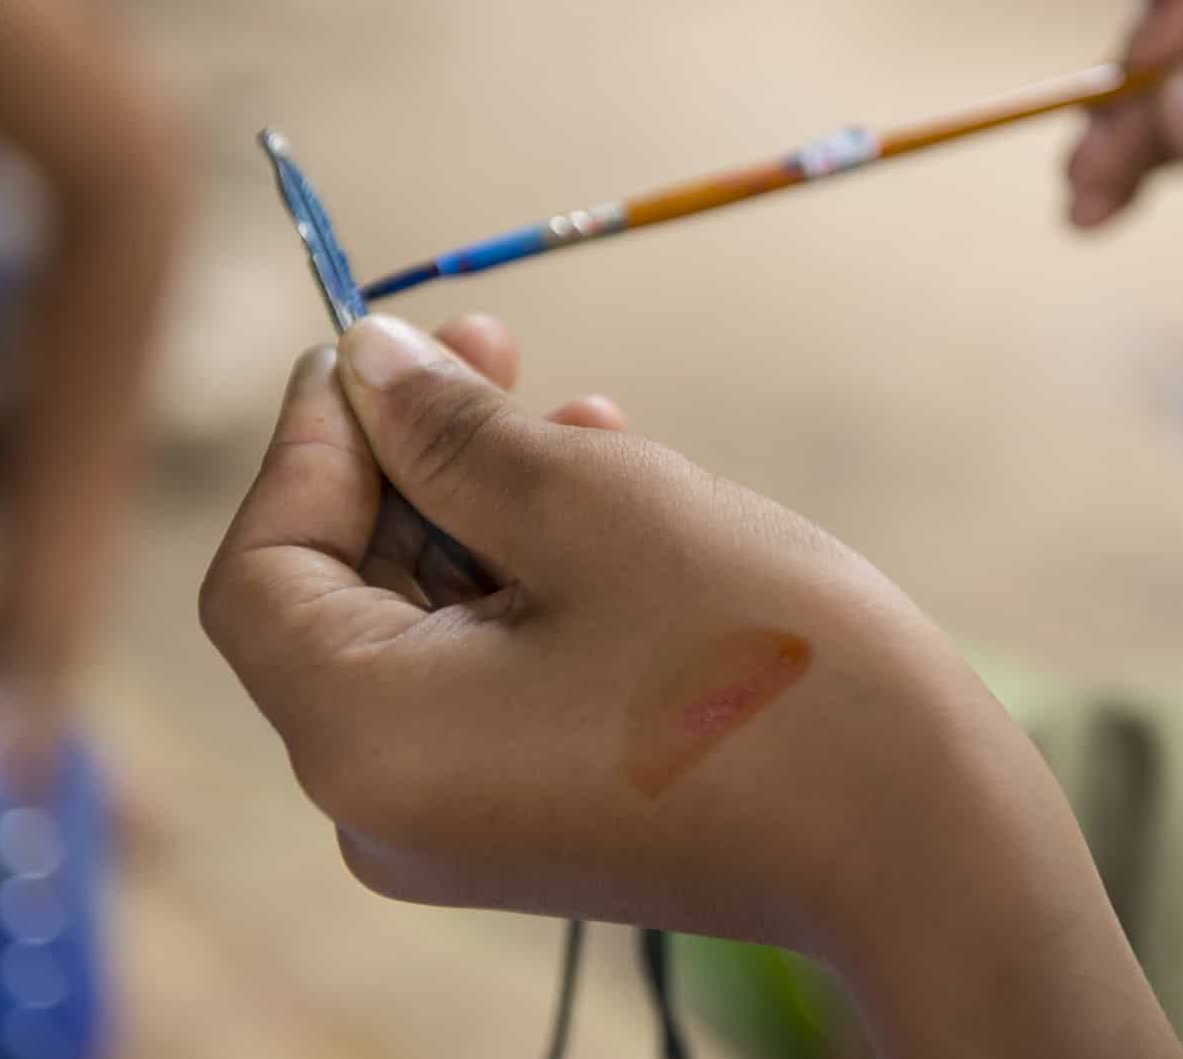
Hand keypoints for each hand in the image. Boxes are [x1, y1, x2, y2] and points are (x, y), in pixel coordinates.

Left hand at [200, 312, 1180, 1056]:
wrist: (920, 837)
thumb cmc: (762, 661)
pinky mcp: (541, 815)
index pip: (263, 566)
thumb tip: (365, 359)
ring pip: (431, 626)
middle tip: (493, 344)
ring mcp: (467, 822)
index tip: (384, 344)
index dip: (313, 440)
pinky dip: (531, 582)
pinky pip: (493, 676)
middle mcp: (387, 805)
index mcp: (366, 738)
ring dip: (489, 508)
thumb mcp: (598, 506)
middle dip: (414, 460)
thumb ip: (454, 431)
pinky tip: (613, 498)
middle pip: (343, 596)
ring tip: (584, 416)